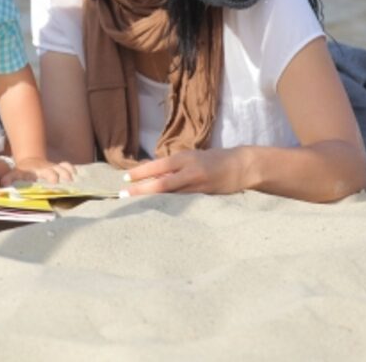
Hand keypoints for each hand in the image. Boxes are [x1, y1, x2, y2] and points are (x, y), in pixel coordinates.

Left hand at [0, 157, 76, 186]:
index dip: (48, 175)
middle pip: (55, 169)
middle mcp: (46, 168)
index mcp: (36, 171)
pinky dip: (71, 168)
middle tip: (64, 181)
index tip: (53, 181)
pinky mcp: (58, 167)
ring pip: (62, 167)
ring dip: (67, 172)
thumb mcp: (15, 174)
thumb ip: (9, 178)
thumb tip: (3, 184)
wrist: (30, 161)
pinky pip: (66, 165)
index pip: (42, 172)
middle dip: (59, 174)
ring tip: (72, 180)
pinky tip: (75, 175)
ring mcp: (53, 167)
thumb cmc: (23, 171)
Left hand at [122, 148, 247, 195]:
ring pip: (171, 195)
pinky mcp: (205, 196)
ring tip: (136, 205)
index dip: (140, 173)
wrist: (242, 165)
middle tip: (123, 195)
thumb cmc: (213, 160)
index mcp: (184, 158)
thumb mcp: (191, 157)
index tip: (124, 179)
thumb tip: (151, 176)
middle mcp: (190, 171)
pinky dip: (169, 204)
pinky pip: (183, 202)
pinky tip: (158, 209)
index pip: (157, 166)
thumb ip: (173, 167)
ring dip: (153, 200)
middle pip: (161, 184)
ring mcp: (198, 185)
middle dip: (141, 190)